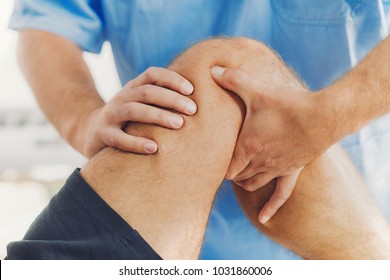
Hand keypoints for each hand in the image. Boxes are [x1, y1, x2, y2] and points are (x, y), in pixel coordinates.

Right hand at [83, 67, 196, 157]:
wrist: (91, 132)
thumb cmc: (129, 120)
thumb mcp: (142, 105)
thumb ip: (162, 101)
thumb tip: (198, 103)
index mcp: (133, 88)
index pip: (152, 74)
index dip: (172, 78)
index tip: (191, 90)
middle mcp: (121, 97)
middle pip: (146, 91)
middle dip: (171, 99)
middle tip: (193, 110)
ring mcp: (110, 115)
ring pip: (133, 110)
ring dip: (158, 116)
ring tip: (179, 124)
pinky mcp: (102, 134)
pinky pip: (118, 138)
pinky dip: (136, 142)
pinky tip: (154, 148)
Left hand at [212, 66, 332, 222]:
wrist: (322, 115)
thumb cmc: (287, 103)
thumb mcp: (256, 89)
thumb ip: (233, 79)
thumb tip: (212, 69)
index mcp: (247, 146)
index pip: (225, 167)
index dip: (217, 165)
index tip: (213, 159)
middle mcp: (260, 162)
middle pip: (237, 176)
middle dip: (230, 171)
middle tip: (225, 163)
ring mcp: (276, 169)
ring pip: (253, 184)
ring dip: (244, 181)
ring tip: (240, 175)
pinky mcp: (292, 171)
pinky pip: (281, 194)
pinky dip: (271, 207)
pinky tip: (264, 219)